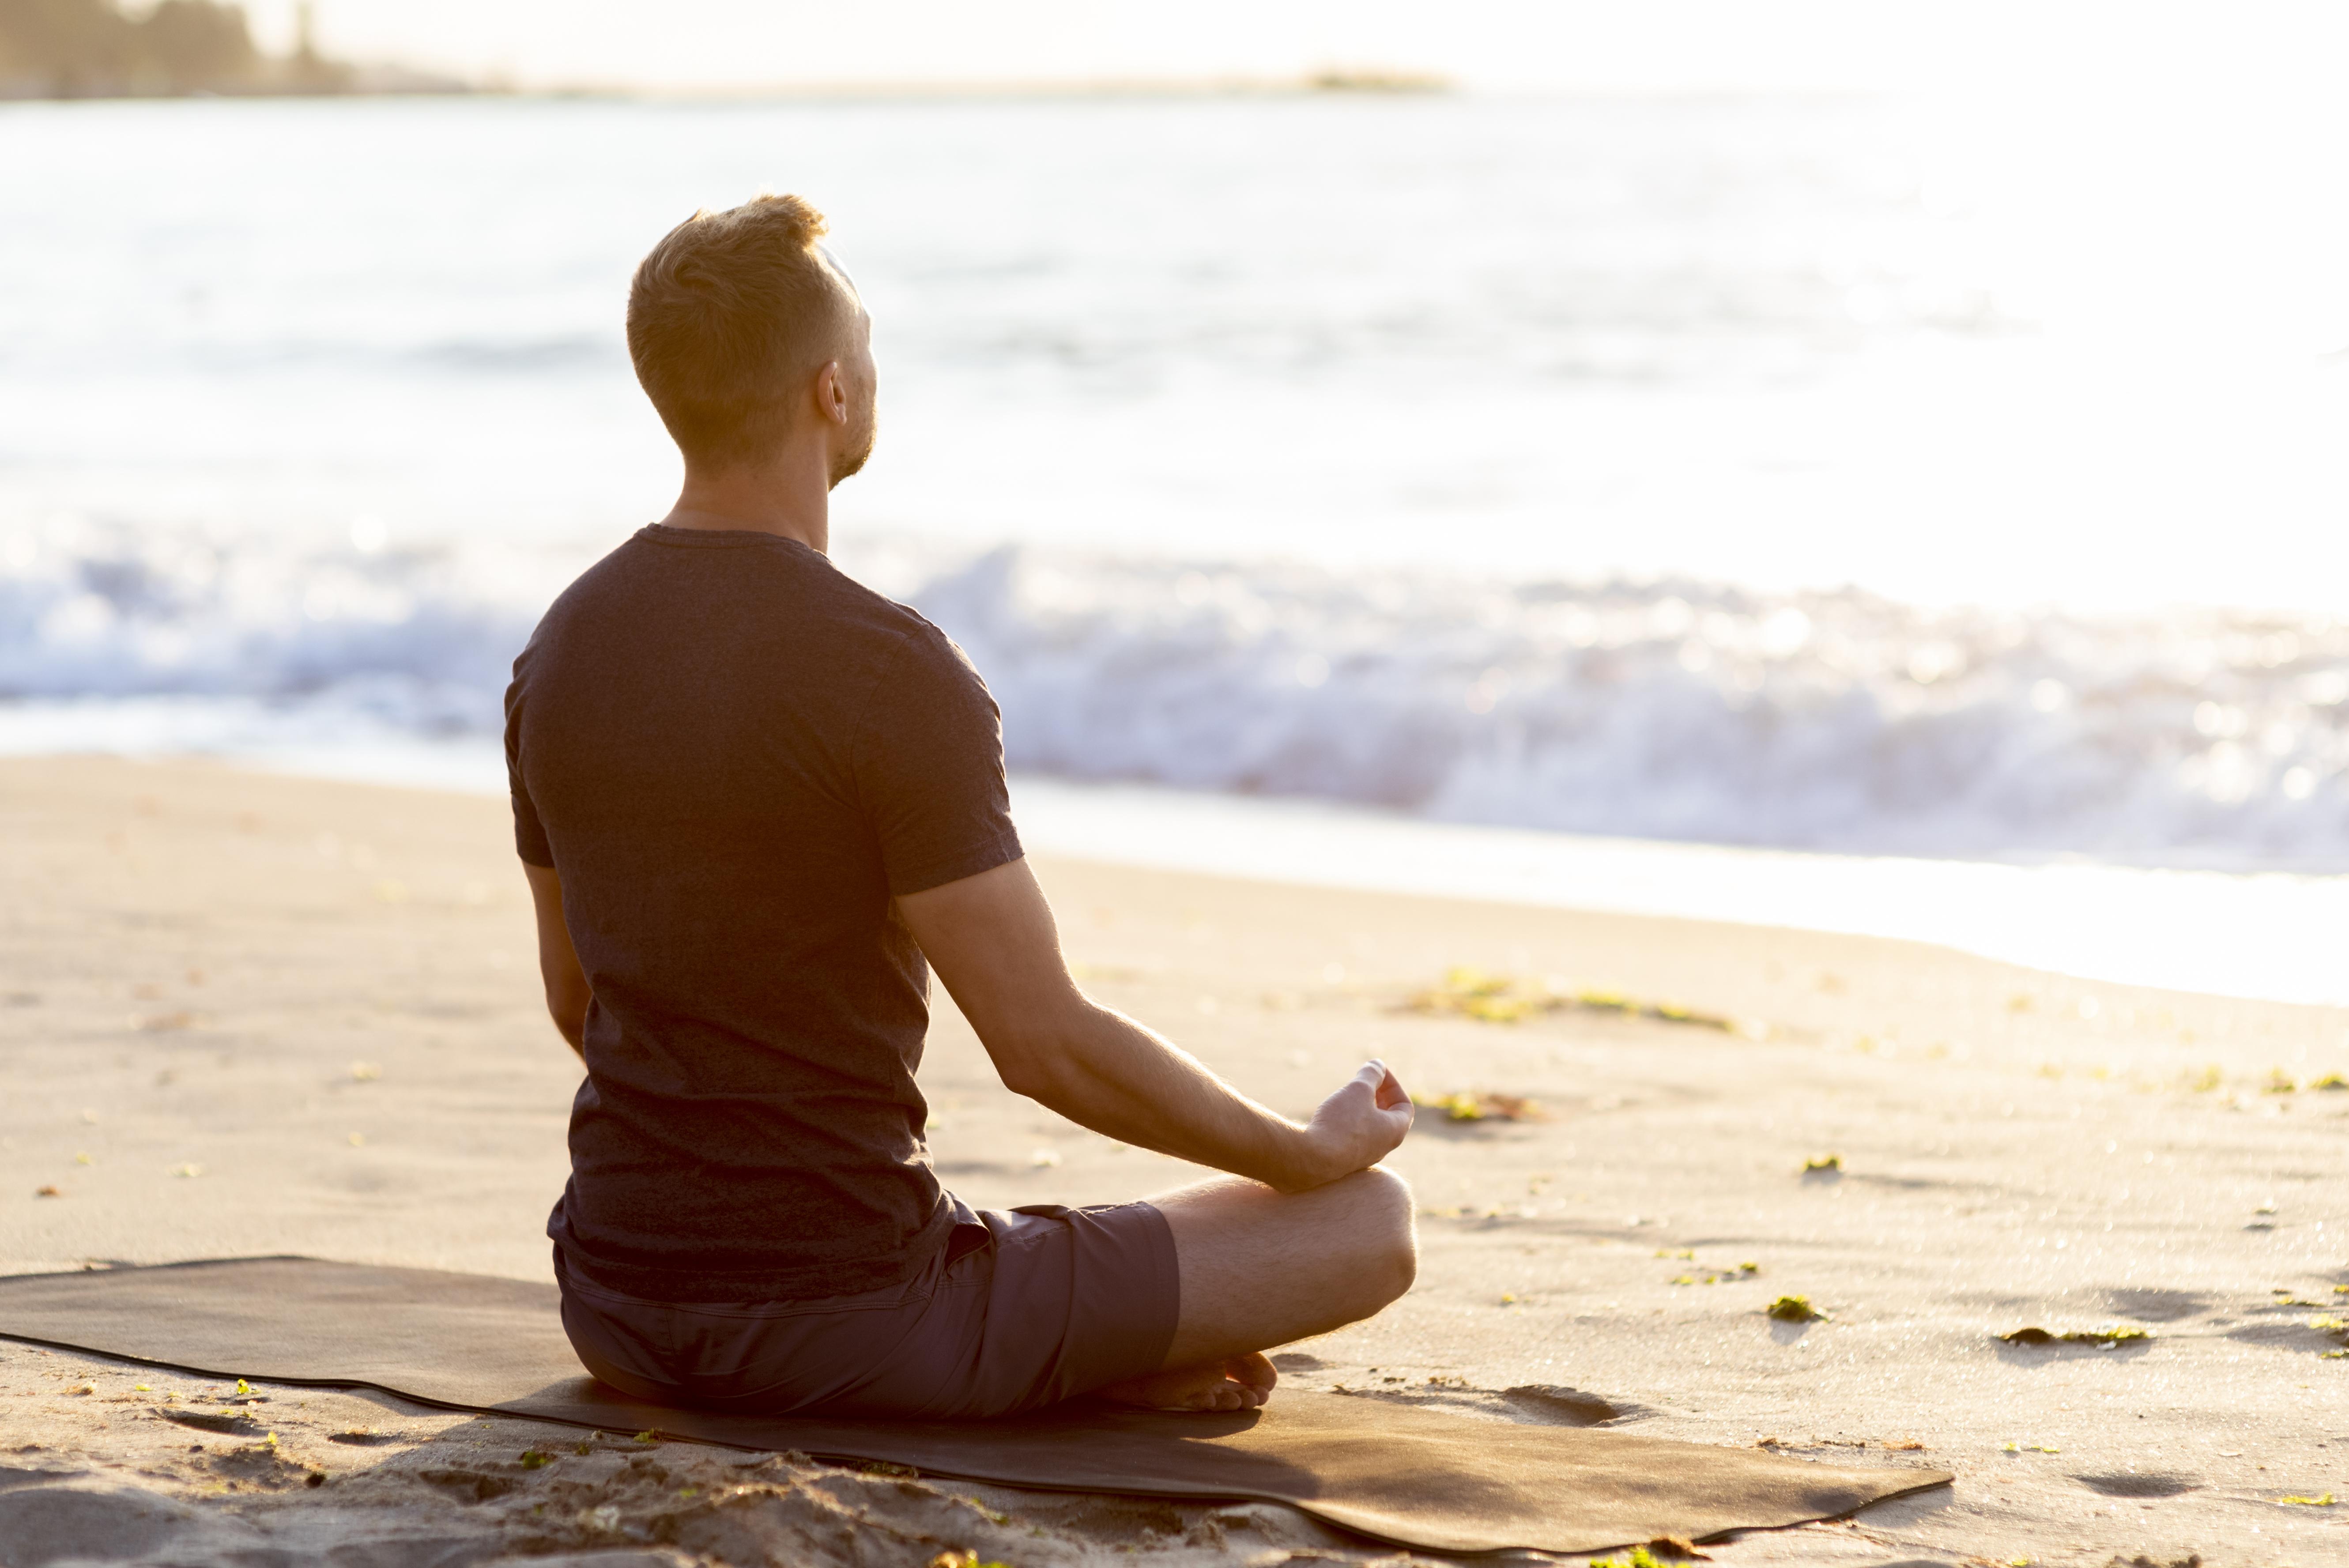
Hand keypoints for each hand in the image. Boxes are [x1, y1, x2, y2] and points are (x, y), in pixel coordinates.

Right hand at [1287, 1060, 1412, 1189]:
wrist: (1313, 1158)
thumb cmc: (1341, 1122)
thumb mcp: (1358, 1089)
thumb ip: (1371, 1075)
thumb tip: (1377, 1065)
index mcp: (1395, 1131)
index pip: (1404, 1105)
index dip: (1392, 1084)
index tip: (1375, 1072)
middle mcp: (1384, 1147)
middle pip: (1389, 1116)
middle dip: (1378, 1094)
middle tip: (1364, 1081)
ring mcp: (1365, 1156)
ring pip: (1371, 1127)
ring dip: (1364, 1108)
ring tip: (1348, 1095)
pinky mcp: (1346, 1161)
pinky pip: (1356, 1137)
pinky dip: (1351, 1121)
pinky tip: (1335, 1114)